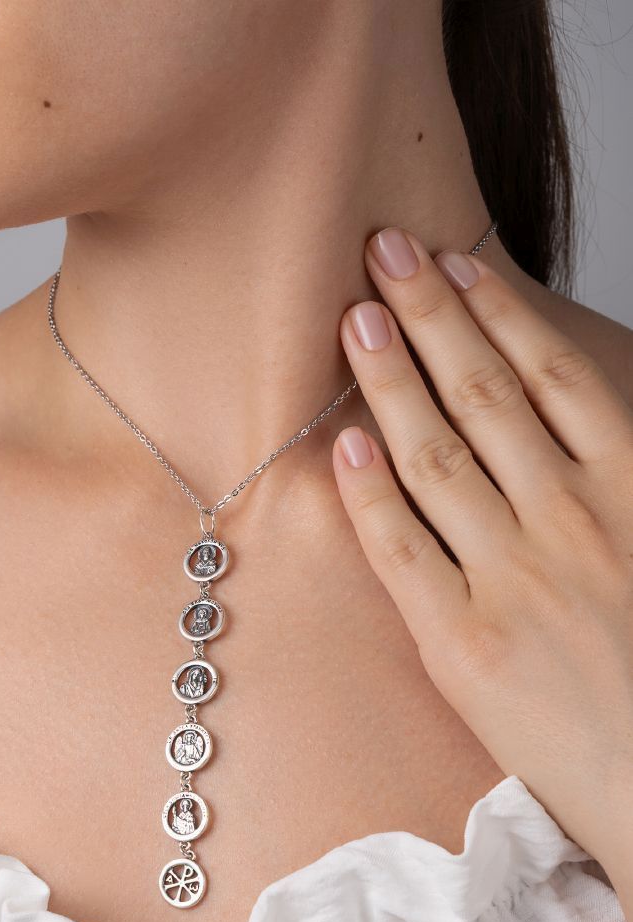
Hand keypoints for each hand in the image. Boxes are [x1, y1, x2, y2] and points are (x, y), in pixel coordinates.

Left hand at [332, 225, 632, 878]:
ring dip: (390, 378)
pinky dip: (368, 490)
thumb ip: (623, 475)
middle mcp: (569, 518)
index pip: (551, 375)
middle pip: (483, 394)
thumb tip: (582, 416)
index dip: (496, 311)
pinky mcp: (459, 640)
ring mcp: (510, 577)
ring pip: (435, 453)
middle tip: (381, 252)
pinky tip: (344, 441)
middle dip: (427, 315)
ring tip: (354, 320)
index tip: (454, 263)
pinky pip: (400, 547)